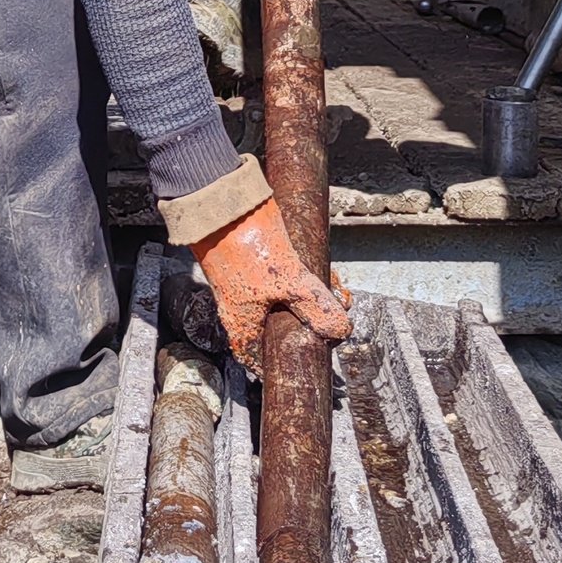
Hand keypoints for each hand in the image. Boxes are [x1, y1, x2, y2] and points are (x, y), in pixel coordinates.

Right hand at [190, 195, 348, 372]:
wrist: (222, 201)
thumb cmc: (243, 245)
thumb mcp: (288, 279)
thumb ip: (315, 305)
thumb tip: (339, 329)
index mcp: (242, 323)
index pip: (259, 358)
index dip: (283, 361)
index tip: (307, 359)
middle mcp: (240, 307)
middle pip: (278, 326)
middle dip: (309, 323)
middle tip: (334, 317)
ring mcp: (246, 283)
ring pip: (283, 300)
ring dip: (309, 297)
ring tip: (335, 290)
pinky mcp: (254, 261)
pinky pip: (281, 277)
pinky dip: (301, 276)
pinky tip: (320, 268)